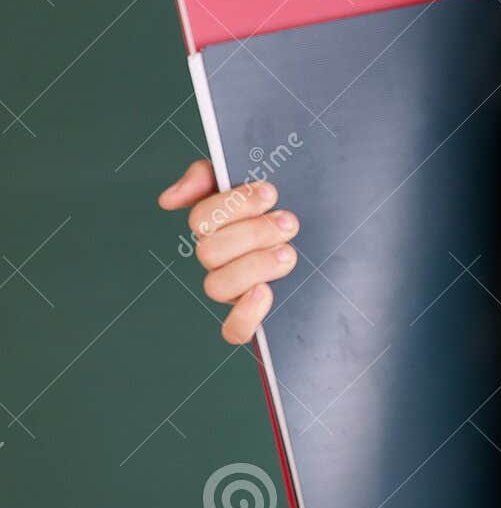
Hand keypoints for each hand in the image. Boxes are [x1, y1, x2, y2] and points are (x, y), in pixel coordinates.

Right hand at [157, 160, 298, 343]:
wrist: (326, 234)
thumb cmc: (279, 207)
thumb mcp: (248, 181)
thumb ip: (208, 176)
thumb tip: (169, 200)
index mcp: (216, 227)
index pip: (201, 219)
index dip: (233, 206)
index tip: (269, 193)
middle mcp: (219, 260)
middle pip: (209, 252)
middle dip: (253, 233)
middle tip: (288, 222)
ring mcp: (234, 290)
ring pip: (216, 287)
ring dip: (253, 266)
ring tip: (287, 252)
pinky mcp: (253, 317)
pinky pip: (234, 331)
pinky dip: (245, 315)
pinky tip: (265, 293)